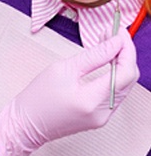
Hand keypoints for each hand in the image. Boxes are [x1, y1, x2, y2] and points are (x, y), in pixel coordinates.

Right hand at [0, 28, 138, 155]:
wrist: (26, 123)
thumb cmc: (38, 97)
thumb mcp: (63, 68)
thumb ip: (94, 55)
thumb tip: (115, 43)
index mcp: (92, 100)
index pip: (125, 72)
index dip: (126, 49)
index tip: (119, 32)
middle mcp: (103, 112)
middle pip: (128, 79)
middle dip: (124, 53)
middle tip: (113, 34)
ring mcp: (103, 117)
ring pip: (124, 85)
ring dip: (120, 63)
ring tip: (109, 44)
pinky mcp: (100, 116)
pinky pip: (115, 92)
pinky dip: (114, 75)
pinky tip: (106, 62)